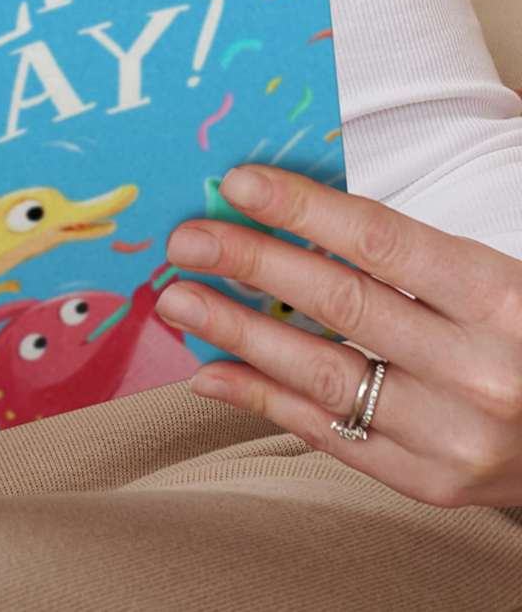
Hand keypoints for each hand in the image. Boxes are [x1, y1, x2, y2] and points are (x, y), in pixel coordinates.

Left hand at [157, 164, 521, 508]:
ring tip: (178, 299)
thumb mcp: (485, 281)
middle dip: (250, 263)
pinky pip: (329, 435)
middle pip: (340, 303)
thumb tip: (283, 218)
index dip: (302, 207)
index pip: (380, 240)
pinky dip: (262, 400)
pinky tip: (211, 372)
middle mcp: (480, 370)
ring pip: (323, 373)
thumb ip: (401, 255)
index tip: (236, 182)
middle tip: (184, 239)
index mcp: (498, 298)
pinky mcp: (432, 483)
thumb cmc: (520, 336)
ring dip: (237, 332)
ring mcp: (455, 435)